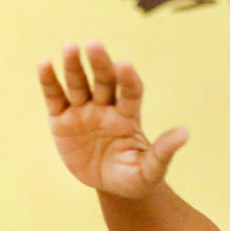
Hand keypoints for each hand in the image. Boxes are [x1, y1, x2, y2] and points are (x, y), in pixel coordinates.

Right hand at [40, 42, 188, 199]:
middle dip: (99, 63)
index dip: (128, 80)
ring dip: (74, 66)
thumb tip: (185, 133)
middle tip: (94, 44)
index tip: (125, 65)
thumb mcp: (149, 171)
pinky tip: (44, 64)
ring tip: (70, 47)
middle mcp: (106, 108)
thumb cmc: (134, 177)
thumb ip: (163, 152)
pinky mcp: (62, 120)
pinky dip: (49, 81)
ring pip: (79, 84)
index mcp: (129, 117)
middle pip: (104, 81)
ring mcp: (83, 112)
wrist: (109, 186)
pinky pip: (55, 98)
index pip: (131, 92)